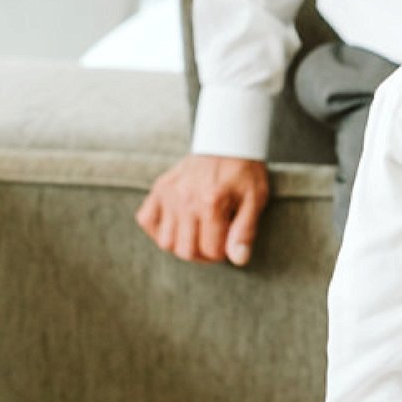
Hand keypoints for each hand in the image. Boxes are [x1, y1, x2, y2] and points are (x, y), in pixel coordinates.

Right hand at [135, 153, 270, 265]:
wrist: (227, 142)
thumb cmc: (244, 172)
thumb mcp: (255, 199)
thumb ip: (245, 230)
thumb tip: (238, 260)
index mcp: (212, 203)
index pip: (211, 251)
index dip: (223, 253)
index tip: (228, 244)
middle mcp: (186, 199)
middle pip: (186, 251)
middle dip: (203, 254)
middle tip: (213, 242)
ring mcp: (169, 194)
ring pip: (165, 242)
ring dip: (181, 245)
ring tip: (196, 235)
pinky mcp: (160, 188)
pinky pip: (146, 219)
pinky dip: (157, 229)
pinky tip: (176, 226)